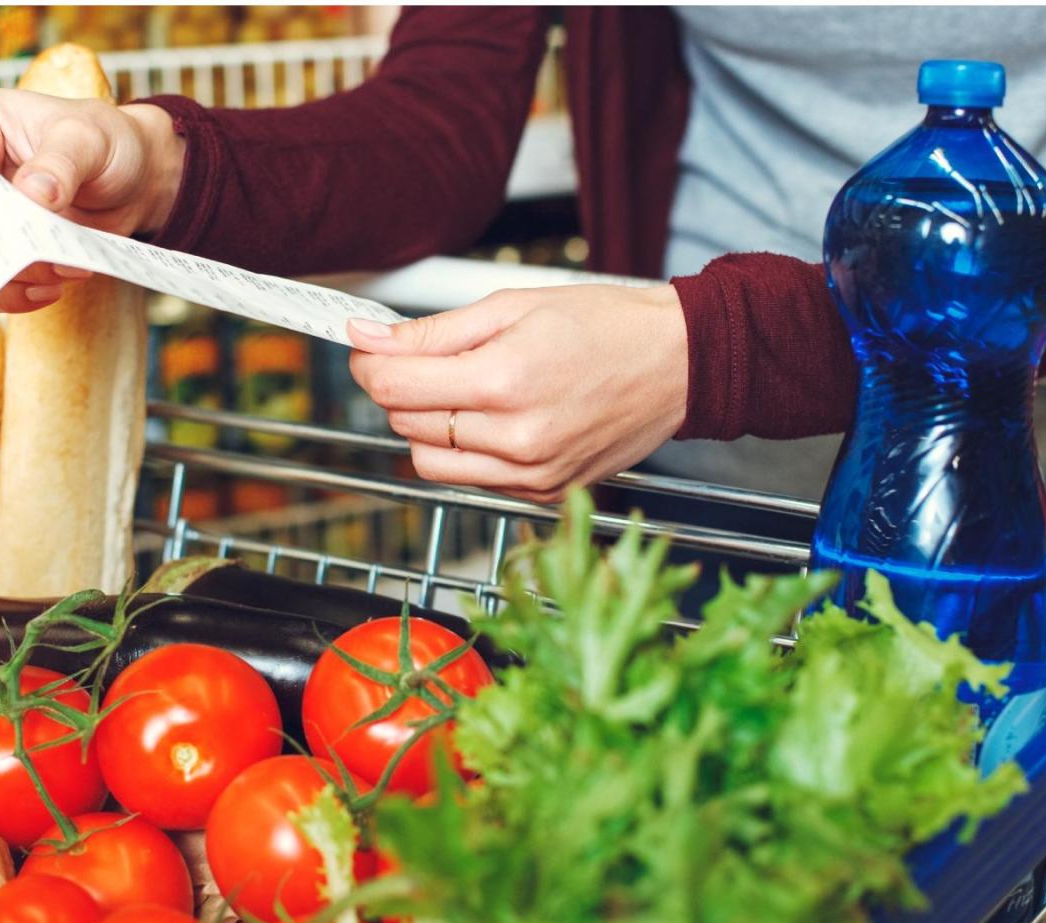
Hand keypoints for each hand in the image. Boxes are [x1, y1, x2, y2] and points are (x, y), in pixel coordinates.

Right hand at [0, 88, 184, 312]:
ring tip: (65, 266)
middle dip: (2, 239)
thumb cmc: (104, 141)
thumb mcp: (90, 138)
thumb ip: (61, 163)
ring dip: (15, 271)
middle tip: (52, 247)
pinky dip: (14, 293)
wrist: (128, 181)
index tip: (25, 208)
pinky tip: (50, 289)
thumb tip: (34, 194)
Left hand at [347, 284, 688, 502]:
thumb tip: (368, 338)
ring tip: (466, 390)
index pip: (392, 386)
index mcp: (504, 380)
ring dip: (427, 424)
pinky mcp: (542, 493)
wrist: (677, 365)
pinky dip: (465, 450)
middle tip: (428, 357)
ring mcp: (530, 473)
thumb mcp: (512, 307)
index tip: (369, 344)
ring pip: (427, 460)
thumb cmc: (606, 327)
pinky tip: (497, 419)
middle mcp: (515, 437)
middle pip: (404, 421)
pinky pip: (470, 479)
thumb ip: (432, 331)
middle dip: (401, 387)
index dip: (368, 361)